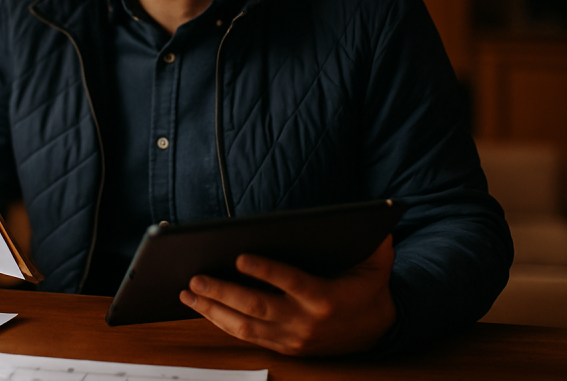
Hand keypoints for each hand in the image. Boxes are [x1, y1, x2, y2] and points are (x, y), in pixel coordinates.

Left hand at [179, 235, 395, 355]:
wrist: (378, 331)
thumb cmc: (368, 289)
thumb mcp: (376, 263)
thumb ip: (374, 241)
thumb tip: (374, 219)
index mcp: (325, 298)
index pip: (291, 282)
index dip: (265, 271)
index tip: (239, 257)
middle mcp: (305, 321)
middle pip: (257, 307)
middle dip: (223, 292)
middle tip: (196, 277)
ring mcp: (292, 337)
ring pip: (245, 326)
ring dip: (213, 309)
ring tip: (188, 292)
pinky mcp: (284, 347)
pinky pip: (247, 336)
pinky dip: (221, 322)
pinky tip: (201, 308)